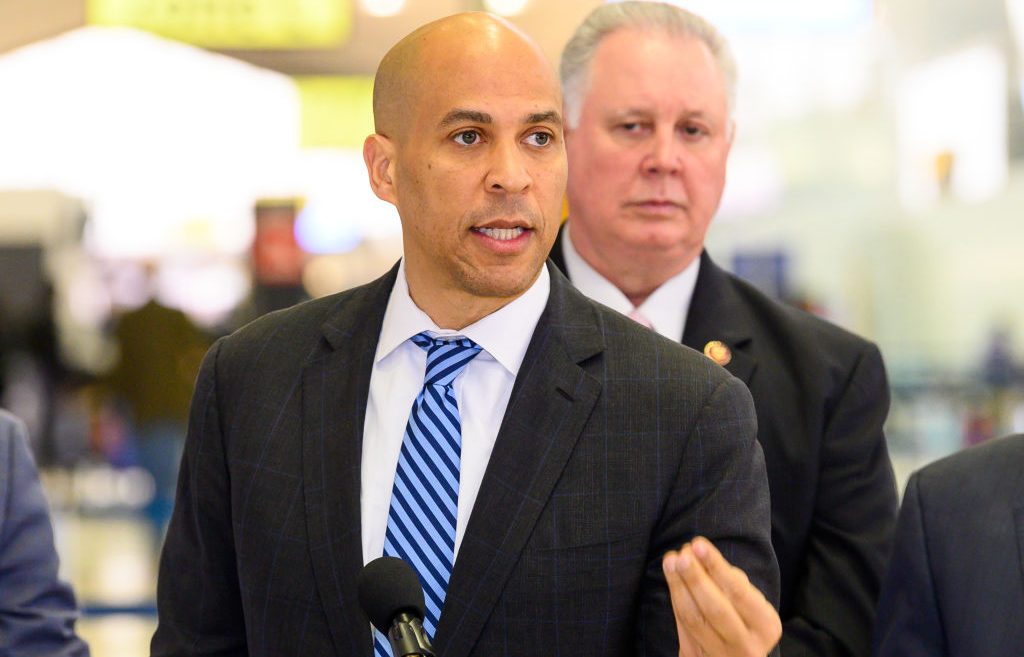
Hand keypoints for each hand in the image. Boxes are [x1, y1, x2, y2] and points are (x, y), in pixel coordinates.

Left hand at [663, 536, 780, 656]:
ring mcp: (721, 656)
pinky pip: (683, 626)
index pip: (739, 593)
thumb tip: (701, 555)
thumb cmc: (745, 619)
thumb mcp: (751, 601)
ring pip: (693, 619)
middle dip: (695, 578)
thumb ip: (730, 581)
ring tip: (670, 561)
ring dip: (678, 586)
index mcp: (766, 626)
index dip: (717, 567)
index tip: (699, 544)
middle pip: (715, 609)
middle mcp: (746, 646)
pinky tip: (672, 579)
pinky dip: (676, 599)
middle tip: (681, 555)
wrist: (737, 656)